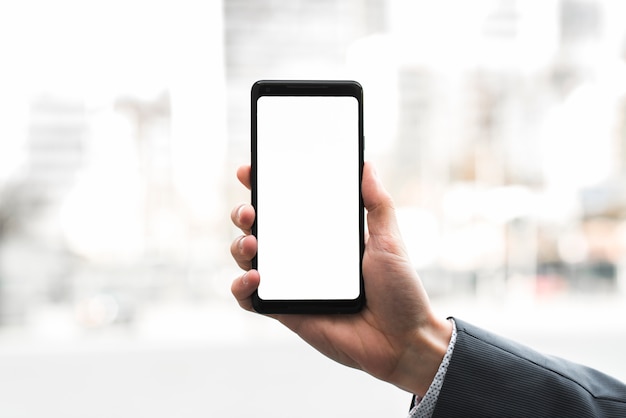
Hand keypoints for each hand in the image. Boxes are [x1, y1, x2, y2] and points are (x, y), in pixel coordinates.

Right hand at [230, 162, 451, 395]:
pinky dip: (241, 286)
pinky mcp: (284, 311)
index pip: (287, 207)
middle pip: (259, 229)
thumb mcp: (390, 241)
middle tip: (250, 210)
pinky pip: (249, 299)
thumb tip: (367, 165)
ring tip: (252, 243)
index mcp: (323, 236)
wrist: (402, 341)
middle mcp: (301, 257)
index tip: (251, 172)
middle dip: (244, 213)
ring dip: (239, 246)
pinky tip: (254, 277)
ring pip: (247, 259)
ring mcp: (290, 284)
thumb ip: (378, 204)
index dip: (264, 188)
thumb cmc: (400, 291)